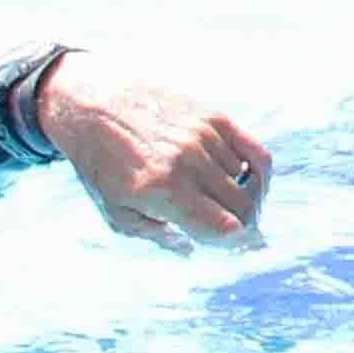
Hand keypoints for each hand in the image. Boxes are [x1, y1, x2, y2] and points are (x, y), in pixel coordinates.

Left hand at [36, 54, 271, 239]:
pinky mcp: (213, 117)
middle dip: (244, 226)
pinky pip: (256, 152)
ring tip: (231, 204)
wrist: (93, 104)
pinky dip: (260, 173)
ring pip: (249, 182)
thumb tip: (190, 249)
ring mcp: (203, 137)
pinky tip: (249, 181)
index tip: (233, 245)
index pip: (224, 227)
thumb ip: (154, 235)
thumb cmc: (102, 163)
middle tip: (234, 230)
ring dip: (247, 200)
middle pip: (242, 207)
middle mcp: (186, 163)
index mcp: (161, 192)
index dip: (235, 243)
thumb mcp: (114, 210)